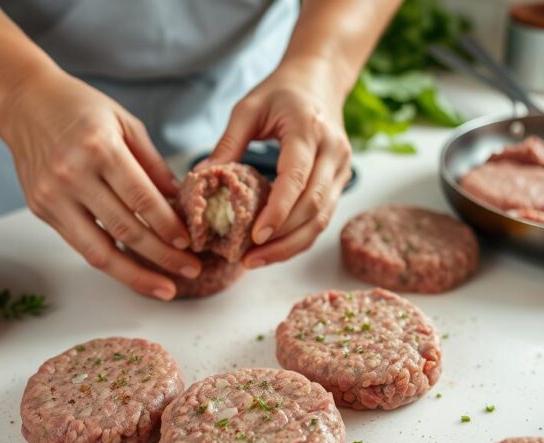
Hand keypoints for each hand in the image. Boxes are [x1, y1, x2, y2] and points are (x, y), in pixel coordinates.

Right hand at [0, 70, 200, 299]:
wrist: (22, 101)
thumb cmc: (79, 107)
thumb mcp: (125, 123)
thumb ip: (153, 165)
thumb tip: (180, 203)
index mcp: (99, 148)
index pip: (141, 199)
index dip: (168, 226)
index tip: (190, 244)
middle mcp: (73, 174)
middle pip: (125, 229)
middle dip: (162, 256)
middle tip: (191, 270)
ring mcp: (52, 196)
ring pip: (99, 251)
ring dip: (136, 274)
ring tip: (165, 288)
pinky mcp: (40, 209)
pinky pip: (81, 245)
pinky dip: (110, 261)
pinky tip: (134, 269)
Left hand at [203, 57, 352, 267]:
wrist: (321, 80)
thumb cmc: (281, 92)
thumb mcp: (248, 108)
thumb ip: (228, 143)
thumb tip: (200, 179)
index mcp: (309, 130)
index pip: (297, 178)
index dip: (278, 211)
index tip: (254, 236)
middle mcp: (333, 152)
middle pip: (313, 207)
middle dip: (281, 239)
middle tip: (247, 259)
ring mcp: (343, 169)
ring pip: (322, 219)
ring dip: (290, 245)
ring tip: (255, 261)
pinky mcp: (341, 182)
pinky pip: (323, 218)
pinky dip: (298, 237)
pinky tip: (272, 249)